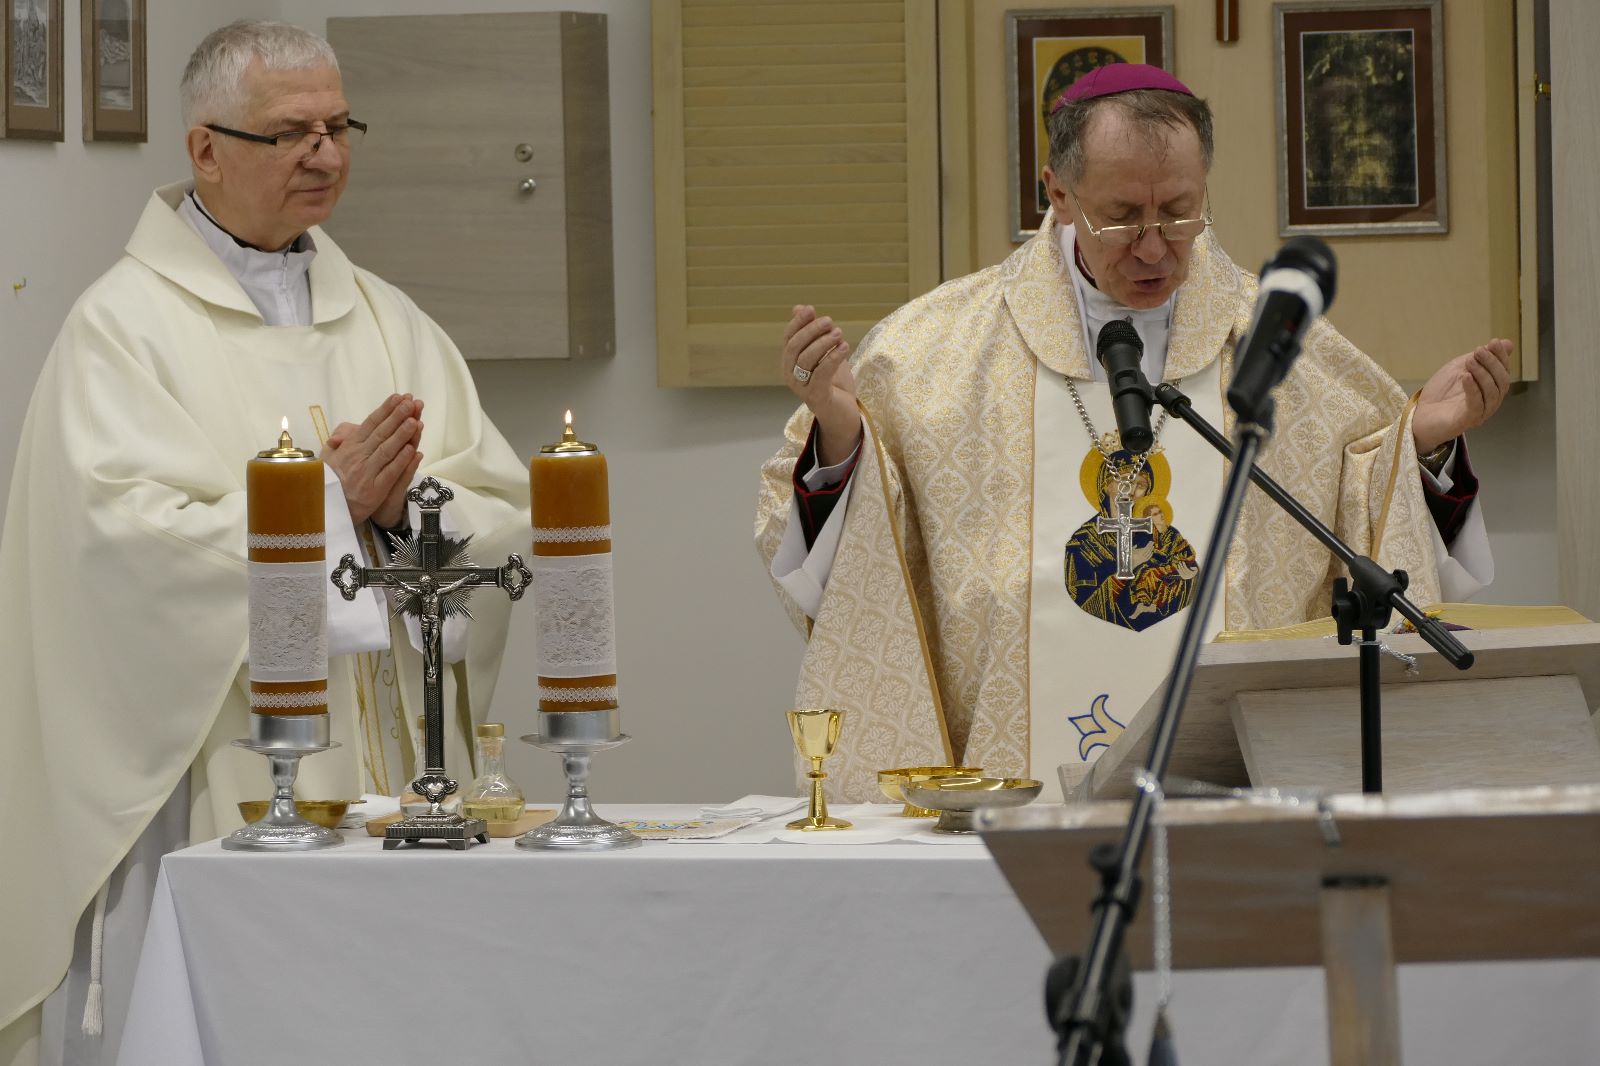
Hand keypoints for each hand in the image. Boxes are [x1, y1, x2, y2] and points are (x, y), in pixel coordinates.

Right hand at [325, 394, 424, 527]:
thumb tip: (345, 431)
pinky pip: (390, 473)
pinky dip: (401, 461)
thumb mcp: (327, 457)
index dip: (385, 410)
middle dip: (397, 416)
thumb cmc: (328, 481)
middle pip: (380, 433)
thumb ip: (339, 441)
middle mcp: (358, 457)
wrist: (323, 510)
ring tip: (415, 421)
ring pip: (387, 450)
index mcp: (348, 447)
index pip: (370, 424)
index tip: (399, 397)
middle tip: (411, 403)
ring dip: (402, 435)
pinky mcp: (374, 490)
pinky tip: (412, 449)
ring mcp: (367, 473)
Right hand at [782, 305, 860, 466]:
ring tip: (840, 333)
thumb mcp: (825, 353)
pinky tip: (844, 347)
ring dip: (824, 343)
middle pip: (795, 347)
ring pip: (806, 359)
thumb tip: (800, 307)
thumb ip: (814, 333)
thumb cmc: (834, 383)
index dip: (798, 323)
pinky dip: (832, 357)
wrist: (843, 414)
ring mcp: (801, 388)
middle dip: (811, 330)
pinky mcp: (816, 397)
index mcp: (789, 363)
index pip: (789, 338)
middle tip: (830, 321)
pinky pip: (821, 373)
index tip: (811, 309)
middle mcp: (790, 375)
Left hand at [1411, 339, 1512, 454]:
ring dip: (1482, 374)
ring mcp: (1479, 413)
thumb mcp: (1460, 367)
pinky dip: (1473, 390)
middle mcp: (1489, 402)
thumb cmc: (1441, 392)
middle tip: (1478, 351)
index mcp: (1490, 389)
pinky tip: (1466, 377)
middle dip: (1491, 363)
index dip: (1501, 357)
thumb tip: (1507, 343)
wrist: (1419, 414)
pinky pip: (1476, 406)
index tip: (1493, 342)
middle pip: (1501, 382)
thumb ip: (1481, 357)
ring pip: (1491, 393)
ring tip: (1470, 361)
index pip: (1503, 372)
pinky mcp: (1466, 421)